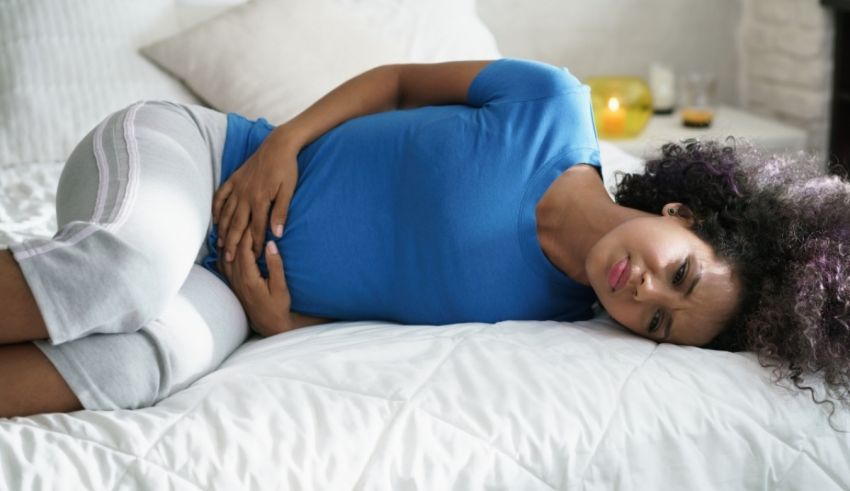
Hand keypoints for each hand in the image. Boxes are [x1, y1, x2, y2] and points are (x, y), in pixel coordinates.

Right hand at [212, 139, 298, 260]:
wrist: (278, 144)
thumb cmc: (287, 168)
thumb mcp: (288, 191)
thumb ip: (281, 212)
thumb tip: (277, 234)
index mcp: (259, 199)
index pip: (256, 228)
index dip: (255, 244)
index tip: (253, 258)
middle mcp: (245, 195)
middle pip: (237, 225)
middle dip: (233, 243)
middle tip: (228, 259)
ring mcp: (237, 187)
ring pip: (226, 213)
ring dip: (222, 229)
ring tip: (220, 244)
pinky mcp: (234, 178)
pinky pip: (221, 196)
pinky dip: (216, 208)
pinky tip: (215, 219)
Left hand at [217, 229, 292, 336]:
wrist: (270, 325)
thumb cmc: (279, 307)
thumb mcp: (281, 287)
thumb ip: (275, 265)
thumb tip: (270, 244)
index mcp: (249, 279)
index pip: (244, 249)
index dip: (248, 233)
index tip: (254, 219)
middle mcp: (237, 280)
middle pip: (233, 250)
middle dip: (239, 233)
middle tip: (245, 217)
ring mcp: (233, 283)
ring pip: (225, 256)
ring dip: (230, 241)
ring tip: (234, 226)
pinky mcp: (233, 285)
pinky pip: (224, 264)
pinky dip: (224, 251)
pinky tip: (227, 243)